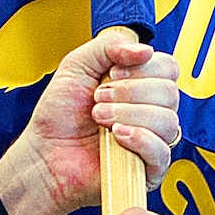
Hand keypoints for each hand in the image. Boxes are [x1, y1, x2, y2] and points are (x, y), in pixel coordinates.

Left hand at [0, 28, 180, 214]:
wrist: (44, 155)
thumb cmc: (59, 117)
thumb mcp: (77, 65)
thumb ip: (109, 46)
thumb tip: (146, 50)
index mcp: (141, 85)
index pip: (168, 68)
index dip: (143, 68)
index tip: (112, 75)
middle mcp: (150, 111)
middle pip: (169, 92)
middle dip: (129, 93)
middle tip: (98, 100)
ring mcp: (152, 140)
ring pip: (167, 120)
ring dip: (128, 115)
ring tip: (100, 119)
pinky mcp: (149, 168)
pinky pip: (162, 151)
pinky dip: (139, 139)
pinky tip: (117, 136)